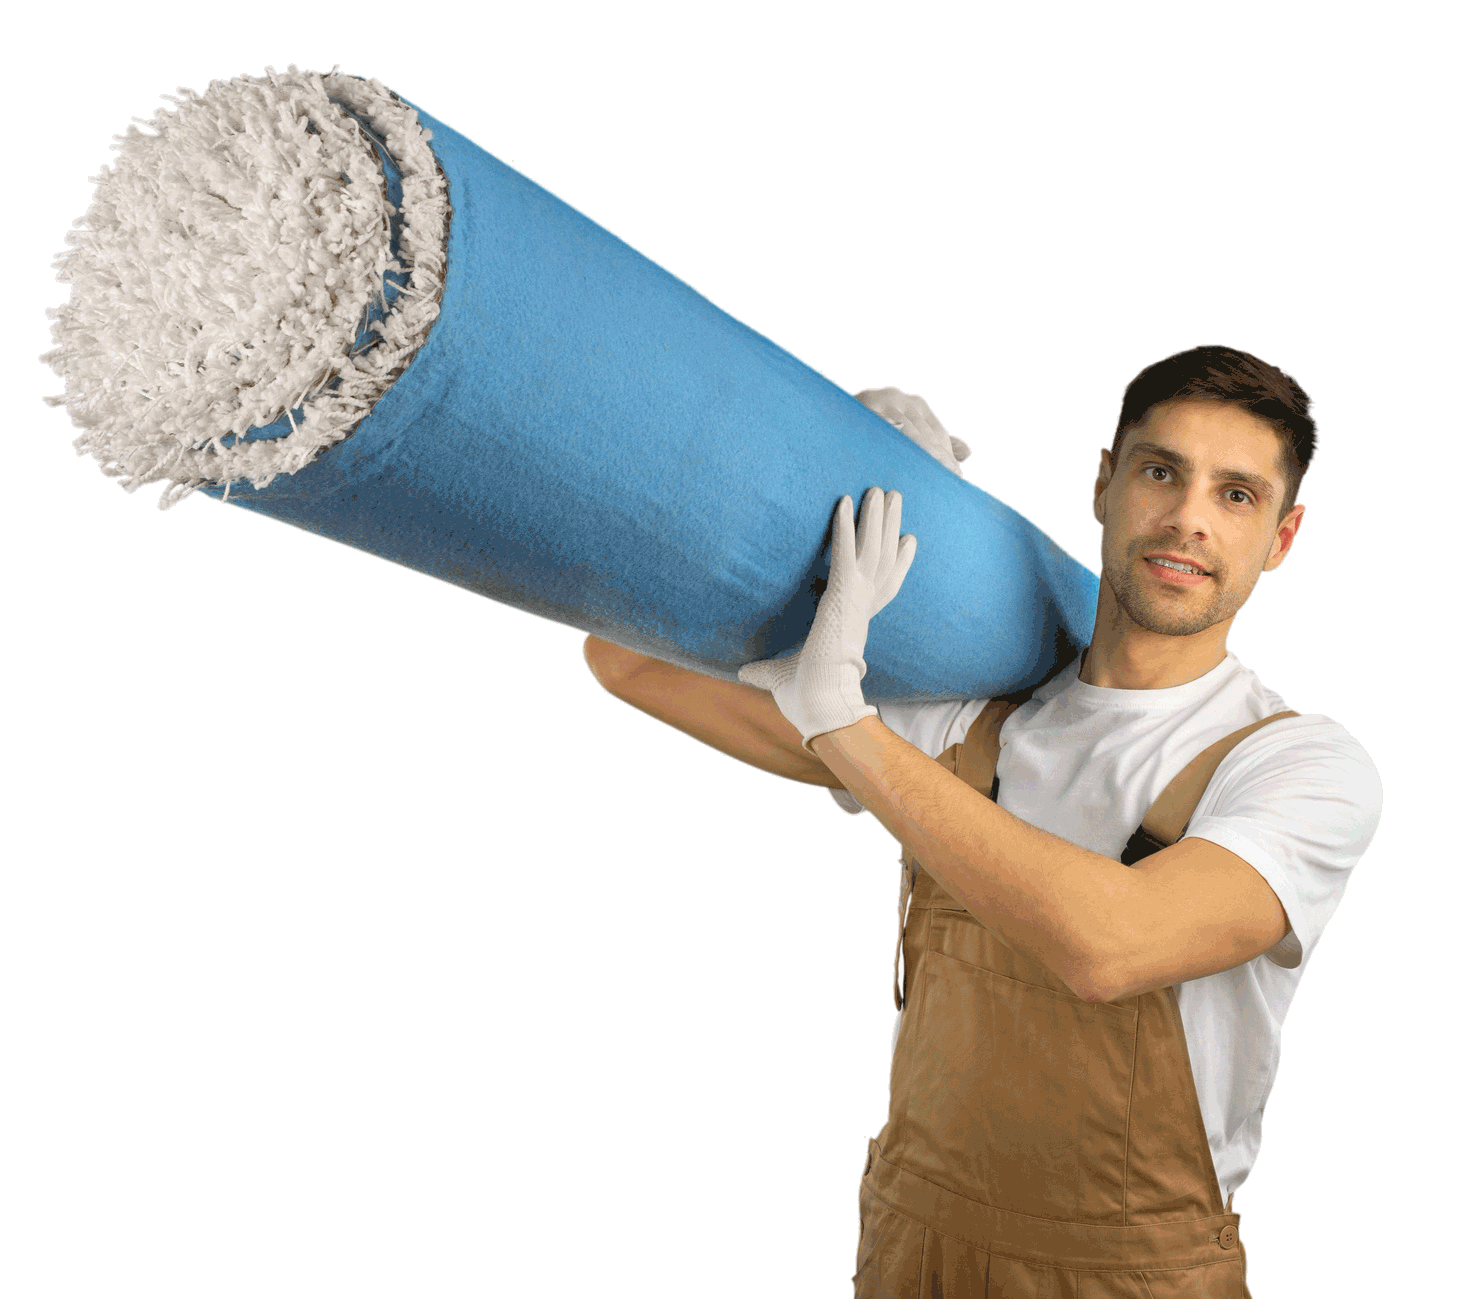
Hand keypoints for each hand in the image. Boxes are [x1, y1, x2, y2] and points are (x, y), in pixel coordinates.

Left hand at [738, 487, 916, 749]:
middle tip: (896, 496)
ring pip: (873, 549)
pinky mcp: (840, 597)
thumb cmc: (806, 698)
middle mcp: (862, 609)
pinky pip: (843, 554)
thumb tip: (742, 673)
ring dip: (876, 517)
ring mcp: (855, 601)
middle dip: (890, 525)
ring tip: (881, 489)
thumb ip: (765, 669)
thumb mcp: (782, 675)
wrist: (818, 709)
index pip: (884, 586)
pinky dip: (844, 527)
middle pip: (884, 558)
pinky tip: (843, 502)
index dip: (898, 562)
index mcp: (855, 623)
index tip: (910, 541)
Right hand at [856, 388, 968, 474]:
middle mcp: (898, 399)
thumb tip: (967, 452)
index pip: (937, 431)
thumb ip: (933, 443)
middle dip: (938, 456)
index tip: (957, 476)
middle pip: (924, 431)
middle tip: (950, 478)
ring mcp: (878, 402)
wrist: (828, 427)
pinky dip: (892, 447)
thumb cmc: (867, 437)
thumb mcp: (904, 437)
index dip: (946, 454)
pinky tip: (900, 465)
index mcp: (913, 405)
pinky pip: (881, 431)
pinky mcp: (861, 410)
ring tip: (932, 477)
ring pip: (906, 432)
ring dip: (920, 455)